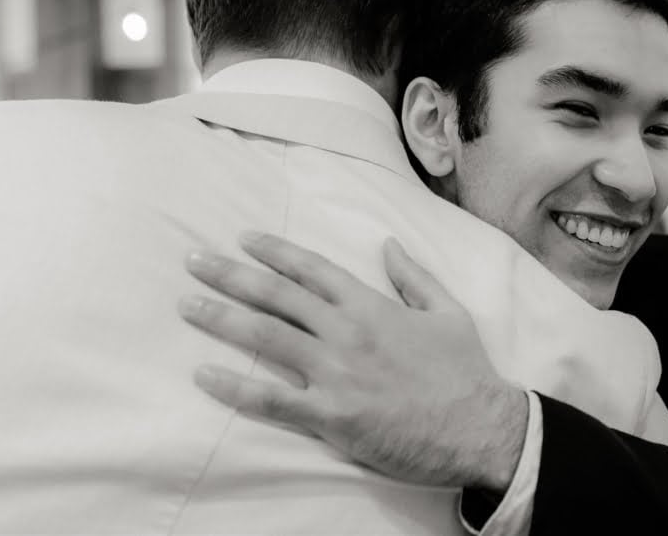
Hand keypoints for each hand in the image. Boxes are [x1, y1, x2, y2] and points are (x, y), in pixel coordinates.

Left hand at [177, 232, 528, 491]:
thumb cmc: (466, 371)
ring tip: (187, 304)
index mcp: (372, 306)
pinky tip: (203, 375)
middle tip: (194, 260)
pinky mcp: (331, 416)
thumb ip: (414, 276)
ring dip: (221, 318)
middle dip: (231, 274)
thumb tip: (388, 243)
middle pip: (277, 296)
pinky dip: (234, 386)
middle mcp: (347, 333)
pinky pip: (271, 399)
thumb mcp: (447, 311)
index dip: (275, 251)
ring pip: (266, 337)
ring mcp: (336, 374)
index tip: (243, 239)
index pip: (312, 269)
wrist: (479, 428)